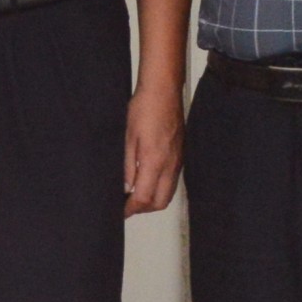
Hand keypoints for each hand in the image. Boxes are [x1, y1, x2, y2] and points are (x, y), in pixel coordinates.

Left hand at [122, 80, 184, 215]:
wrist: (163, 90)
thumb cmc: (145, 108)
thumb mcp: (128, 138)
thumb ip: (128, 166)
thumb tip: (126, 188)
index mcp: (154, 161)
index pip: (143, 198)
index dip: (130, 209)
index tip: (120, 211)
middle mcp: (170, 164)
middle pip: (159, 202)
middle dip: (143, 209)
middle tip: (127, 206)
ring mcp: (178, 160)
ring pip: (168, 193)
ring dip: (152, 200)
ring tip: (135, 195)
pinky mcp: (180, 155)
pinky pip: (172, 180)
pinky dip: (160, 188)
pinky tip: (148, 181)